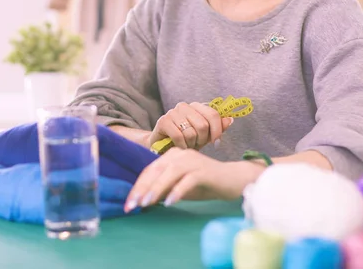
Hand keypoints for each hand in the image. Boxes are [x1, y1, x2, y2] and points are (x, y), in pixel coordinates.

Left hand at [123, 148, 265, 211]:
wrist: (234, 180)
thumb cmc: (206, 184)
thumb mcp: (180, 187)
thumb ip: (163, 190)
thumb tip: (142, 200)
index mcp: (172, 156)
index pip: (149, 170)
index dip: (137, 187)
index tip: (128, 204)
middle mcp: (180, 154)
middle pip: (156, 170)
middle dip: (142, 189)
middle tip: (131, 206)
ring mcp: (193, 160)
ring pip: (170, 173)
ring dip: (156, 188)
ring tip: (146, 203)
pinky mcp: (204, 170)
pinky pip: (188, 180)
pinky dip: (177, 191)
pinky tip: (169, 202)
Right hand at [147, 102, 233, 149]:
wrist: (161, 146)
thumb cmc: (186, 140)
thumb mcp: (204, 136)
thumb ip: (217, 128)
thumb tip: (230, 120)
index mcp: (196, 106)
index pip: (213, 114)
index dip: (217, 131)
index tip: (216, 143)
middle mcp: (184, 106)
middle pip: (203, 125)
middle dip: (202, 140)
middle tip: (196, 145)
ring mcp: (173, 112)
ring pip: (191, 132)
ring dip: (191, 144)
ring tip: (187, 145)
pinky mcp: (163, 121)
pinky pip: (179, 137)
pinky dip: (182, 146)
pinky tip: (180, 147)